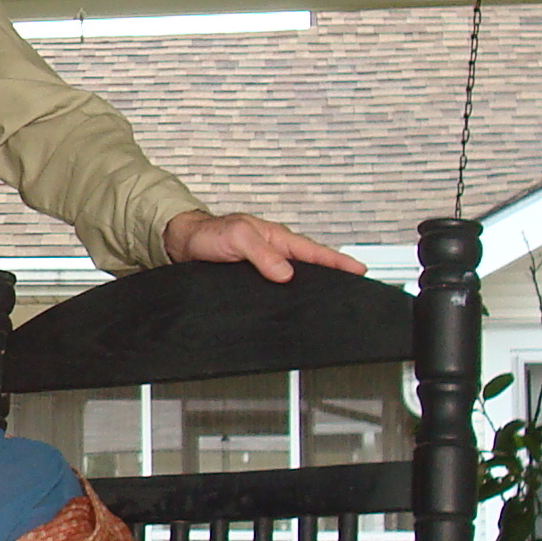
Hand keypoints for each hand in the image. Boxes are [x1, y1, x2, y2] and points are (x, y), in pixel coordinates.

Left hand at [163, 209, 364, 281]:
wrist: (181, 243)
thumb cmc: (208, 234)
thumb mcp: (238, 239)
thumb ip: (262, 254)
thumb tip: (286, 273)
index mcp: (277, 239)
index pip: (315, 252)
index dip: (338, 262)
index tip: (360, 270)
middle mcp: (274, 252)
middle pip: (311, 266)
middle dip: (333, 276)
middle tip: (354, 289)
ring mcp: (264, 266)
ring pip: (294, 278)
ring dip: (311, 287)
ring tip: (330, 301)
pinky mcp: (252, 278)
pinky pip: (275, 287)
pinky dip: (287, 295)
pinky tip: (290, 306)